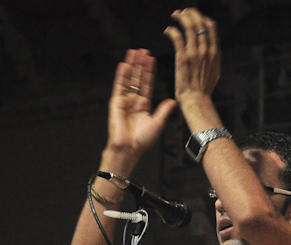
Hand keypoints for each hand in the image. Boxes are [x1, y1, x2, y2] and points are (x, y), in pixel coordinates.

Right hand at [105, 49, 176, 164]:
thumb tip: (173, 100)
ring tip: (134, 52)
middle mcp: (134, 100)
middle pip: (138, 78)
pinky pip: (119, 86)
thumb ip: (164, 110)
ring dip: (131, 65)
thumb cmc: (142, 140)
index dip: (149, 71)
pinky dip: (121, 75)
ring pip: (128, 79)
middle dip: (141, 64)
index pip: (147, 83)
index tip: (152, 59)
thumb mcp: (158, 122)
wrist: (129, 148)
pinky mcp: (116, 102)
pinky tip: (125, 64)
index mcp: (144, 105)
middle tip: (143, 50)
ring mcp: (124, 100)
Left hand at [165, 8, 220, 103]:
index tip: (194, 16)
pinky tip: (167, 31)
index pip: (211, 26)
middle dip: (191, 13)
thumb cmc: (203, 89)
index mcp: (215, 53)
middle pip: (200, 22)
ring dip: (181, 17)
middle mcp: (206, 50)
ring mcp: (195, 53)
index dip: (201, 17)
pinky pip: (177, 36)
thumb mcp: (215, 71)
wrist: (196, 100)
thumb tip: (211, 47)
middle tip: (183, 12)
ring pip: (189, 26)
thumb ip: (213, 57)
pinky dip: (171, 30)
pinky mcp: (182, 57)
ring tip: (175, 15)